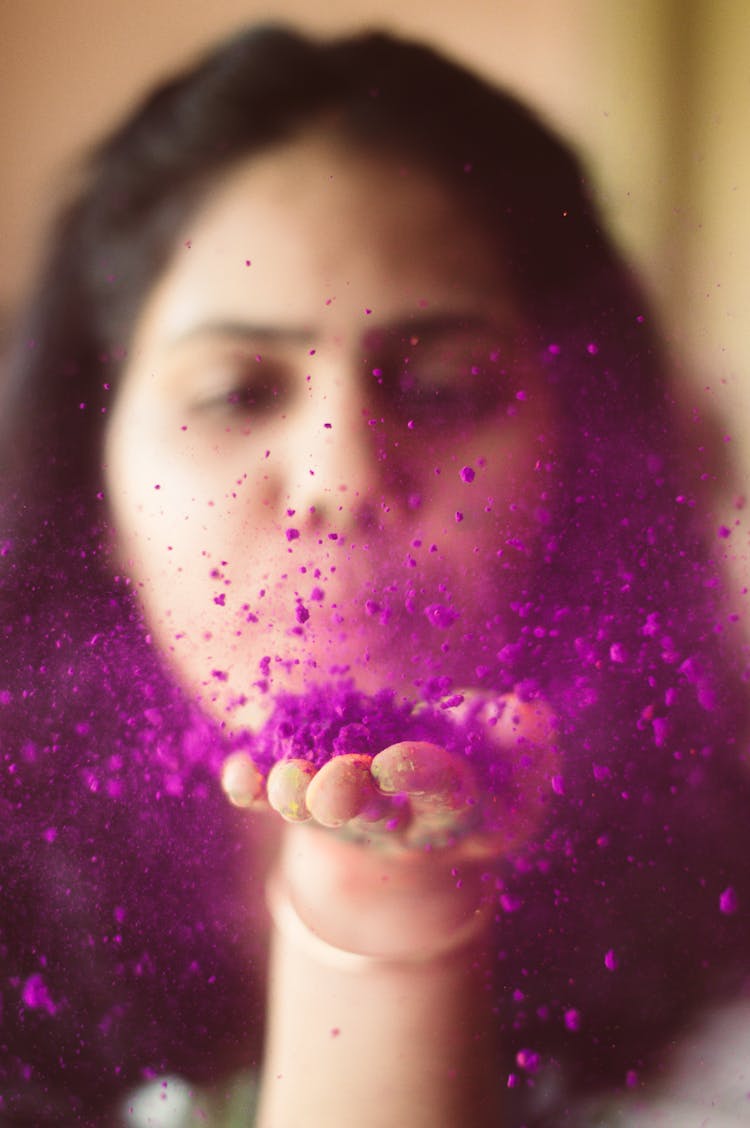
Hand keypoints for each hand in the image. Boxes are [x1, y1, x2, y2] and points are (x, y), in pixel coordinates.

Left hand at [221, 690, 558, 861]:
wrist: (429, 787)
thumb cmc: (491, 760)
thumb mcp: (523, 751)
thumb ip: (526, 735)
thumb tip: (524, 715)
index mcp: (456, 807)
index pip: (441, 794)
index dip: (421, 778)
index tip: (399, 760)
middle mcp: (395, 819)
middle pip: (369, 815)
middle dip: (348, 798)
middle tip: (332, 783)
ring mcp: (343, 810)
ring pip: (313, 811)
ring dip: (294, 796)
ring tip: (283, 778)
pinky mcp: (303, 790)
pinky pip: (270, 795)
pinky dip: (251, 787)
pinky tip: (236, 772)